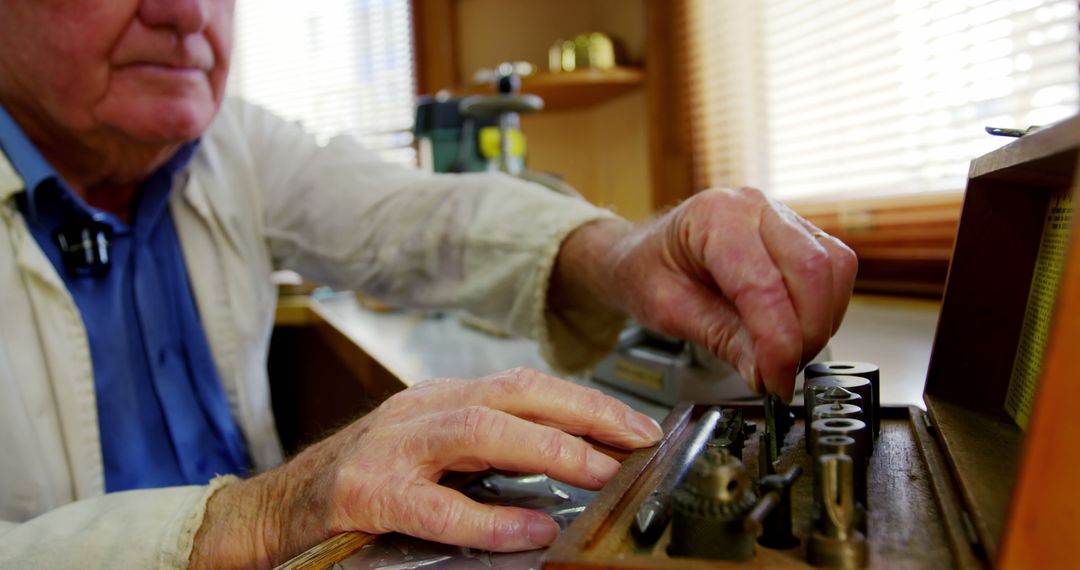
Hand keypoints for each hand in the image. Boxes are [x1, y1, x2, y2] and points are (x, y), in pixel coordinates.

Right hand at [190, 368, 662, 567]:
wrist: (275, 510)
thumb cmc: (360, 483)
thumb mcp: (429, 452)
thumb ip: (487, 452)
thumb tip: (568, 461)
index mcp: (440, 399)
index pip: (524, 384)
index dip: (584, 401)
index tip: (633, 425)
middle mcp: (419, 410)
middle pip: (513, 393)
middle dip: (582, 412)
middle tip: (634, 439)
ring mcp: (390, 448)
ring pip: (479, 430)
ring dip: (547, 447)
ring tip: (598, 470)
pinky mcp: (366, 493)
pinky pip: (435, 505)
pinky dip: (488, 518)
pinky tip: (530, 530)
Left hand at [554, 187, 856, 400]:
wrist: (644, 253)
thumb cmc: (648, 270)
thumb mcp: (669, 311)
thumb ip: (721, 339)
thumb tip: (766, 373)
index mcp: (714, 216)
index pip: (763, 284)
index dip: (778, 342)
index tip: (776, 381)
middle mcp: (755, 207)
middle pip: (813, 271)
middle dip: (806, 335)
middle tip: (781, 375)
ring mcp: (783, 216)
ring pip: (835, 268)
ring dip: (821, 323)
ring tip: (786, 356)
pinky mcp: (802, 235)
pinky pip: (835, 270)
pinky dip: (825, 309)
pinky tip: (797, 333)